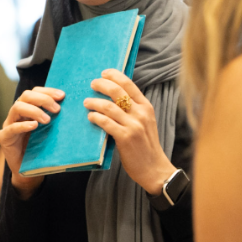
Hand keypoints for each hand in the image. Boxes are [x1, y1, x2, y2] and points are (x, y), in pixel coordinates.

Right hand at [0, 86, 64, 197]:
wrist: (28, 170)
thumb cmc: (41, 148)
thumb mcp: (50, 130)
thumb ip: (56, 118)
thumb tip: (75, 108)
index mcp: (27, 108)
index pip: (35, 92)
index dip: (48, 91)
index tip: (62, 96)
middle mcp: (16, 114)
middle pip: (26, 95)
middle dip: (43, 99)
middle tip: (57, 109)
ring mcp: (8, 124)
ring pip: (17, 107)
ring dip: (34, 110)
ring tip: (47, 120)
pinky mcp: (4, 137)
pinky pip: (12, 128)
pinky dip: (23, 125)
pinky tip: (34, 126)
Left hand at [84, 69, 175, 194]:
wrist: (154, 168)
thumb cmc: (146, 146)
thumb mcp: (146, 122)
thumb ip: (134, 110)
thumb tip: (113, 98)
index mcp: (146, 107)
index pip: (129, 84)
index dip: (114, 75)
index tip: (103, 73)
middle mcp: (141, 113)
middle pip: (117, 91)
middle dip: (101, 85)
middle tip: (92, 84)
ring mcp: (133, 125)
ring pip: (108, 106)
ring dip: (94, 102)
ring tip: (86, 103)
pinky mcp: (125, 137)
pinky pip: (105, 122)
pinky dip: (95, 117)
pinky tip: (90, 117)